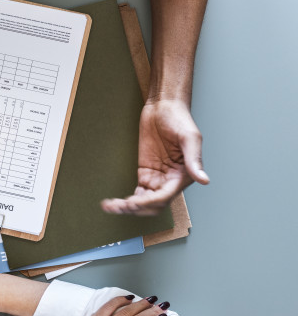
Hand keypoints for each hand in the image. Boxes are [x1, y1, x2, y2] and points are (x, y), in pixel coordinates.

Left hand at [101, 99, 209, 215]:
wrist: (163, 107)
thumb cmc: (179, 118)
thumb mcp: (189, 137)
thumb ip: (194, 159)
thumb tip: (204, 180)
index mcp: (184, 175)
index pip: (165, 196)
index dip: (149, 202)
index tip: (133, 202)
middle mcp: (171, 181)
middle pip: (154, 205)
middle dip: (138, 209)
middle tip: (120, 206)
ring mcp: (157, 178)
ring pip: (144, 202)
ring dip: (129, 208)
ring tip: (111, 206)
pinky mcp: (145, 173)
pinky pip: (137, 193)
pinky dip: (126, 200)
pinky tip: (113, 203)